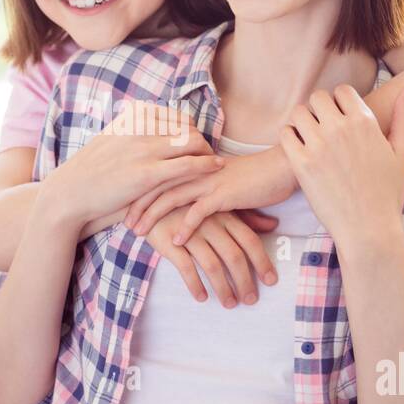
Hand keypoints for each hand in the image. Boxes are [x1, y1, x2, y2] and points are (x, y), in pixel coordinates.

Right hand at [45, 102, 222, 226]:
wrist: (69, 193)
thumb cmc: (90, 172)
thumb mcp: (110, 140)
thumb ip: (131, 132)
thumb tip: (147, 125)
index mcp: (131, 116)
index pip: (175, 116)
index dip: (190, 129)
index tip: (196, 141)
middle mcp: (139, 127)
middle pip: (188, 127)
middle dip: (202, 140)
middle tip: (211, 154)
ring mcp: (144, 149)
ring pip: (191, 142)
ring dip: (208, 152)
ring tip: (216, 163)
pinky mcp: (147, 174)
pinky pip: (186, 164)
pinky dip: (206, 164)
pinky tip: (217, 168)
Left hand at [125, 146, 295, 243]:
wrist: (280, 167)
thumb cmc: (252, 173)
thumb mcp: (220, 176)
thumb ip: (202, 183)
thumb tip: (188, 198)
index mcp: (193, 162)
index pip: (158, 173)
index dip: (139, 190)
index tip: (124, 205)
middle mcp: (196, 169)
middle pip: (158, 185)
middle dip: (138, 205)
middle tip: (123, 223)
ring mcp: (209, 180)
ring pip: (172, 197)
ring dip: (153, 216)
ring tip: (139, 232)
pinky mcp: (224, 194)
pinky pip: (199, 211)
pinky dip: (185, 226)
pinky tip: (175, 240)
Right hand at [142, 205, 278, 306]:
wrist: (149, 196)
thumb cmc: (191, 204)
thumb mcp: (219, 205)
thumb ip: (247, 217)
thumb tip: (274, 224)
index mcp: (225, 215)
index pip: (249, 241)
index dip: (262, 262)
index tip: (271, 282)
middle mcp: (210, 223)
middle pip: (234, 256)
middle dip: (245, 281)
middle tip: (251, 300)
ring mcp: (189, 232)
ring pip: (212, 265)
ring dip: (223, 288)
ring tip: (230, 304)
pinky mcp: (169, 241)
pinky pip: (186, 267)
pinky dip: (195, 285)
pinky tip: (202, 297)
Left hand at [278, 82, 403, 250]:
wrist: (368, 228)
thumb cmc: (388, 192)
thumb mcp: (402, 152)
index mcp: (365, 122)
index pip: (342, 91)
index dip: (340, 102)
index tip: (340, 118)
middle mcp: (340, 129)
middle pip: (318, 98)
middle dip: (320, 109)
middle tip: (323, 128)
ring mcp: (319, 146)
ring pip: (299, 113)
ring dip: (303, 121)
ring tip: (310, 137)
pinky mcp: (301, 164)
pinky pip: (285, 134)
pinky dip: (290, 138)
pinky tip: (300, 150)